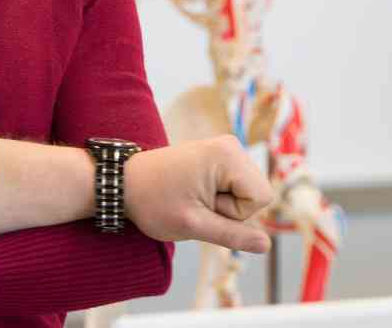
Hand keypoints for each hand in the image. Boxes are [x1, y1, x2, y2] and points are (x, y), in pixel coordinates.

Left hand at [123, 135, 272, 252]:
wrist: (125, 182)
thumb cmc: (153, 202)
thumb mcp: (193, 225)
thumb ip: (233, 235)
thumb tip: (266, 245)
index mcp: (227, 155)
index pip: (260, 198)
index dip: (235, 213)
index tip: (203, 204)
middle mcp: (231, 145)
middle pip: (256, 193)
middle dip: (230, 208)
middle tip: (194, 201)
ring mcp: (225, 148)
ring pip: (247, 192)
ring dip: (224, 203)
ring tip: (192, 196)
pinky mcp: (218, 156)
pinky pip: (236, 186)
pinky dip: (219, 196)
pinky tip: (194, 191)